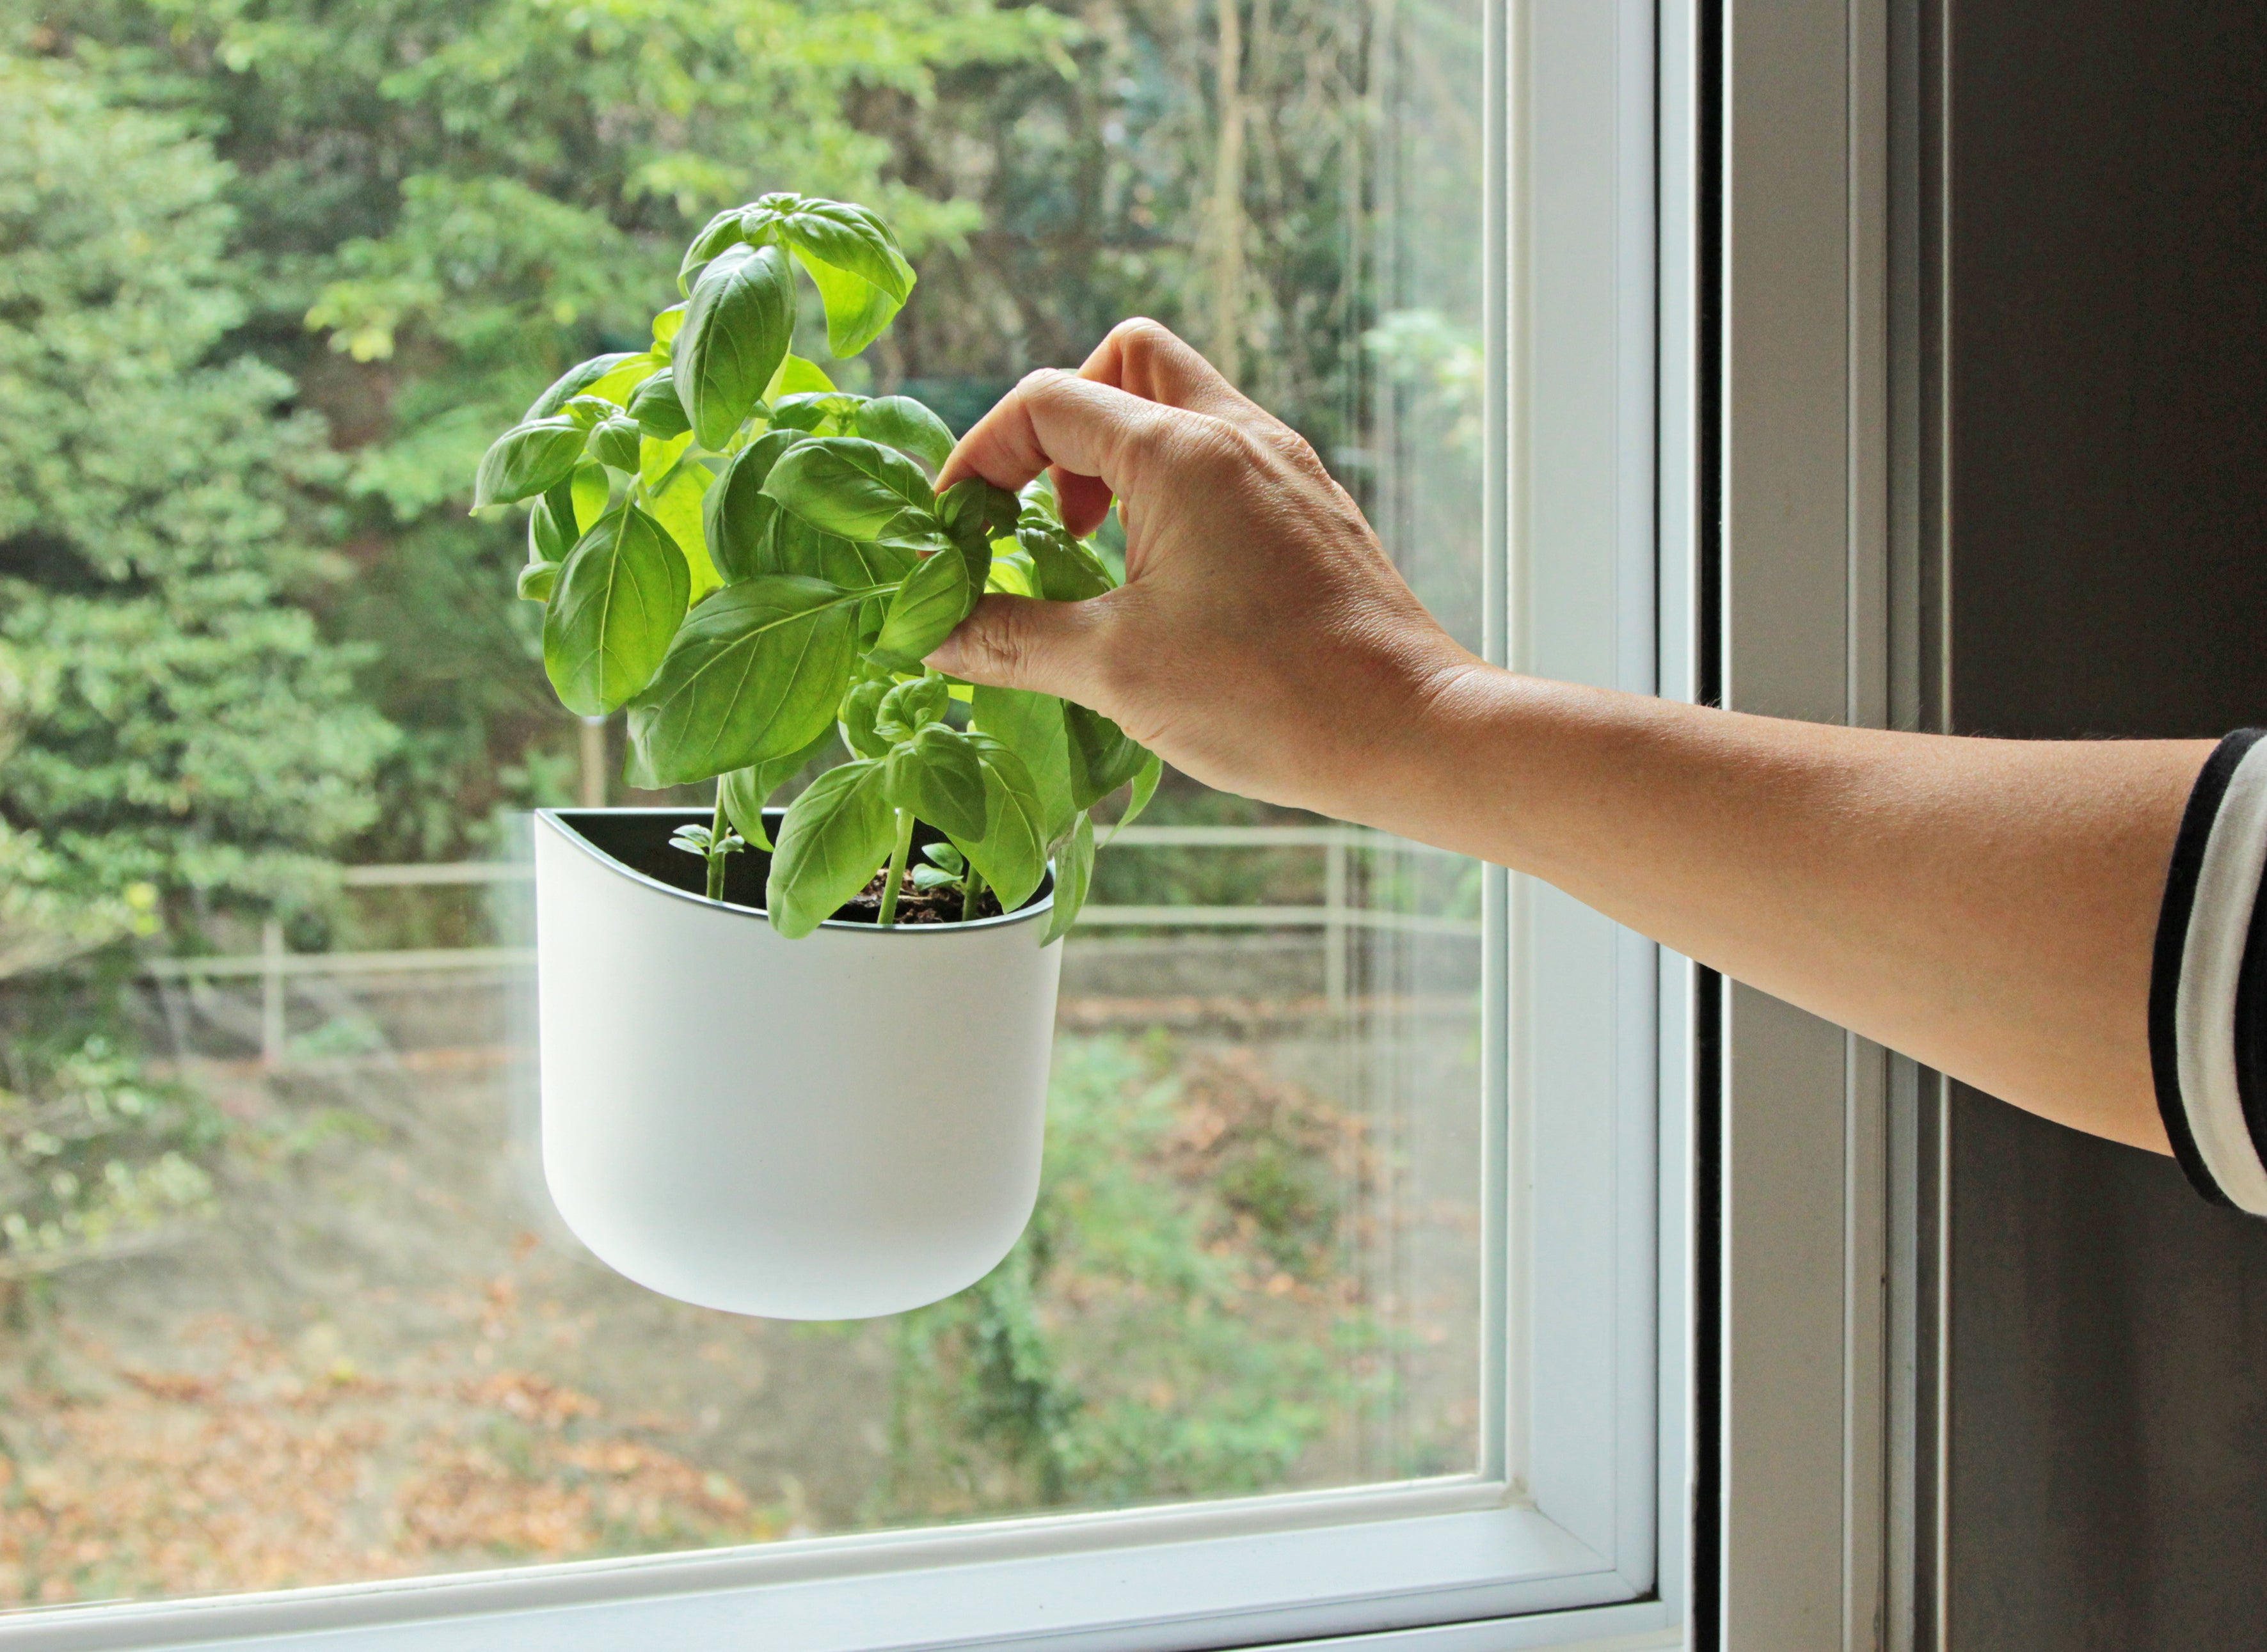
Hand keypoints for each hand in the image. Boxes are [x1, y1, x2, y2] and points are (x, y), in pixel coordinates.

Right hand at [929, 318, 1475, 822]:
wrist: (1410, 732)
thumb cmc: (1271, 697)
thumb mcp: (1115, 671)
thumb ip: (1014, 640)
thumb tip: (936, 637)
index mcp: (1183, 451)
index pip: (1049, 400)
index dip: (982, 456)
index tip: (959, 529)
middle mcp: (1240, 434)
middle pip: (1127, 360)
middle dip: (1064, 422)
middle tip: (1048, 513)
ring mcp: (1285, 467)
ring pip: (1182, 405)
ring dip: (1119, 457)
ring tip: (1098, 552)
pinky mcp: (1312, 509)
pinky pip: (1224, 458)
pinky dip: (1173, 491)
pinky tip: (1163, 579)